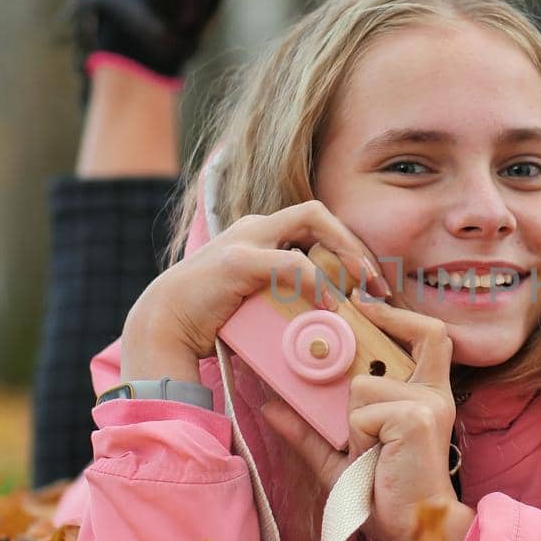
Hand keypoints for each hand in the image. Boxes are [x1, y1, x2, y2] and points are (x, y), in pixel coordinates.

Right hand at [119, 200, 393, 380]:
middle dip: (355, 245)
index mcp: (260, 235)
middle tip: (378, 284)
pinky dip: (318, 282)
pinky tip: (331, 304)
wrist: (162, 327)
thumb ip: (286, 295)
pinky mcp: (239, 261)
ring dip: (347, 253)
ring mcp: (246, 239)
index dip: (348, 248)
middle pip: (320, 214)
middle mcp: (255, 227)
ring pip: (313, 220)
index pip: (316, 224)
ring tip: (364, 289)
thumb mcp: (257, 299)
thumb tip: (331, 317)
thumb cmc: (211, 318)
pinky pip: (292, 262)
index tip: (371, 285)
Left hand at [260, 290, 474, 540]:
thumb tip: (270, 404)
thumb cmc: (383, 495)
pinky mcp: (416, 417)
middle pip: (387, 349)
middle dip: (362, 363)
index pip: (427, 336)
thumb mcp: (338, 458)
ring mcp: (426, 403)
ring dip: (352, 424)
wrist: (414, 529)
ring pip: (359, 387)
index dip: (395, 314)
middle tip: (355, 403)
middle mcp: (432, 393)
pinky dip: (356, 439)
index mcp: (425, 395)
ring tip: (369, 454)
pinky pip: (360, 412)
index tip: (361, 304)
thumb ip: (308, 429)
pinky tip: (374, 460)